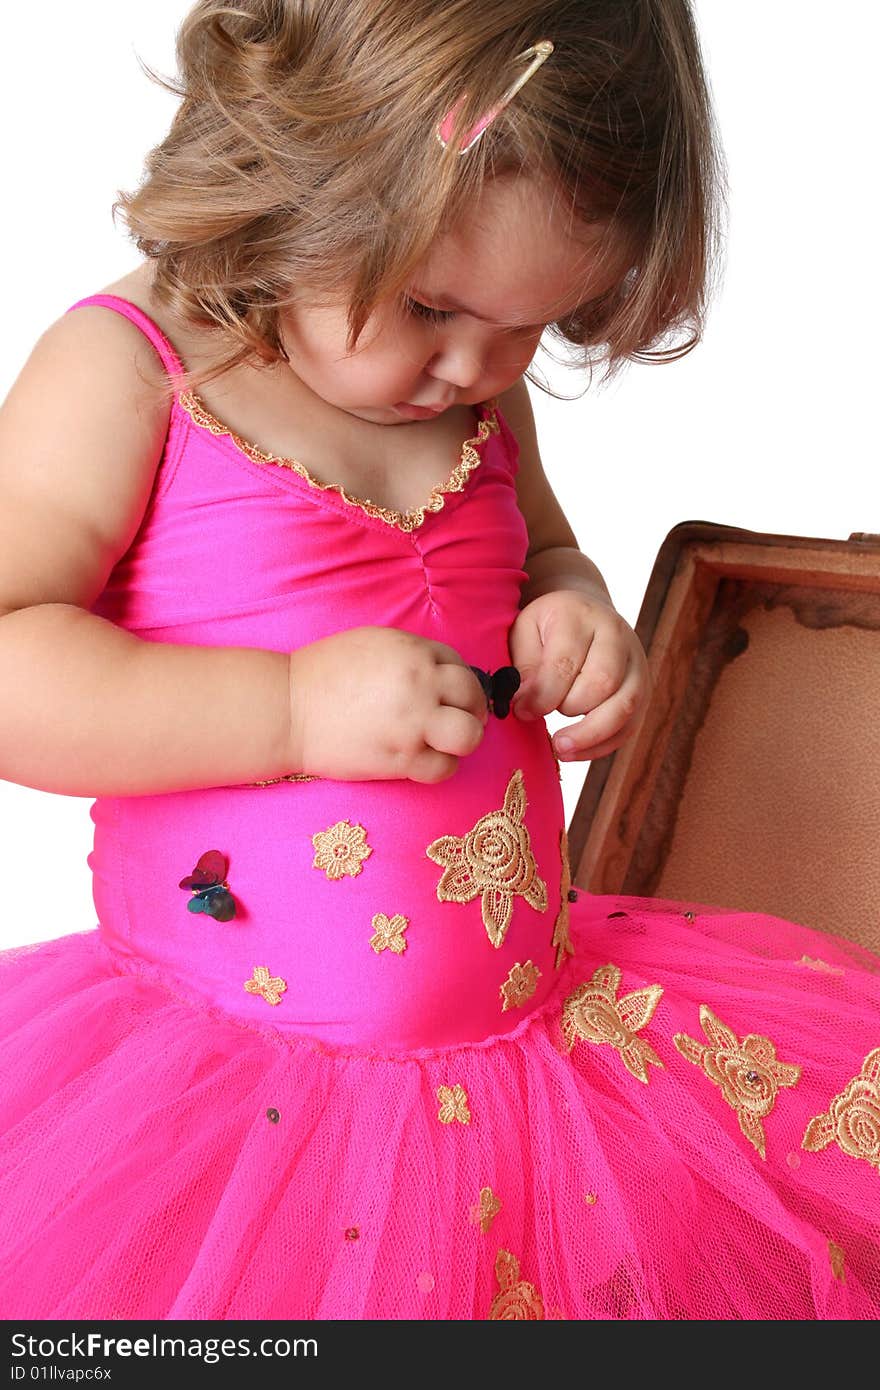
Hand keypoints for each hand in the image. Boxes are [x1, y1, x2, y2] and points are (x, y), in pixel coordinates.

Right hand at [287, 626, 487, 782]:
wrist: (288, 709)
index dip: (458, 682)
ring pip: (468, 735)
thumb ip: (408, 654)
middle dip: (470, 709)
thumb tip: (436, 672)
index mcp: (412, 651)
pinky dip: (439, 767)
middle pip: (472, 696)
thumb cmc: (320, 675)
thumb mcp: (370, 644)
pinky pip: (444, 767)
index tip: (451, 696)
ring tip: (445, 744)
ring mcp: (414, 722)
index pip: (458, 663)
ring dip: (462, 740)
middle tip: (457, 720)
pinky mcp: (402, 757)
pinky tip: (423, 761)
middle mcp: (420, 683)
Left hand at [509, 591, 649, 759]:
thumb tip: (524, 705)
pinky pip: (630, 726)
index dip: (543, 695)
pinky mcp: (644, 689)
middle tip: (541, 718)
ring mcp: (636, 663)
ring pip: (625, 706)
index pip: (566, 662)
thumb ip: (524, 666)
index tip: (521, 712)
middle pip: (603, 683)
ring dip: (590, 735)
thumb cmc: (549, 628)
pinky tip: (575, 751)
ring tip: (559, 748)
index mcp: (581, 616)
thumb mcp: (525, 632)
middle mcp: (617, 636)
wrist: (585, 613)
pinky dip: (602, 745)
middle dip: (569, 708)